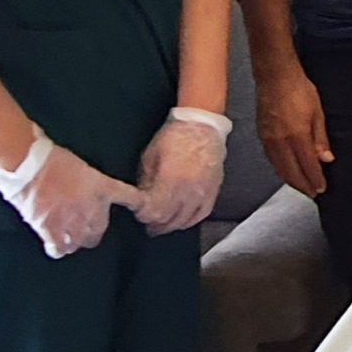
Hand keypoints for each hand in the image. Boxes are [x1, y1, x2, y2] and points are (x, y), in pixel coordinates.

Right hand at [4, 145, 145, 259]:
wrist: (27, 164)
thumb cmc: (50, 159)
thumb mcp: (81, 166)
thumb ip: (91, 182)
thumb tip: (88, 190)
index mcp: (102, 187)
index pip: (131, 198)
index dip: (138, 205)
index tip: (142, 209)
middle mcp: (91, 208)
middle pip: (100, 230)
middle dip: (93, 230)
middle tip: (82, 225)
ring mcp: (72, 221)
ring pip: (82, 242)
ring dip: (76, 240)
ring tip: (68, 236)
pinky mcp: (51, 230)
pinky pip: (60, 249)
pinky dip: (58, 249)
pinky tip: (55, 244)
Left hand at [135, 111, 228, 235]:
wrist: (202, 126)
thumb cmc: (173, 137)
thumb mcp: (150, 157)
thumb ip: (146, 182)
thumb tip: (142, 200)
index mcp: (170, 180)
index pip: (154, 211)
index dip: (143, 216)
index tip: (138, 214)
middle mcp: (188, 190)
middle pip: (169, 219)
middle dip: (155, 224)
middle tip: (147, 223)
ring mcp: (203, 192)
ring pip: (185, 220)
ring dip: (170, 225)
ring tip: (161, 225)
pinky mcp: (213, 191)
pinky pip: (201, 214)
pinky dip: (189, 221)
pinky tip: (181, 221)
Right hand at [255, 62, 332, 196]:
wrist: (274, 76)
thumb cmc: (300, 91)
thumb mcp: (317, 113)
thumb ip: (320, 138)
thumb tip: (326, 159)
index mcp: (297, 136)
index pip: (307, 166)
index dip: (314, 179)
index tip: (321, 189)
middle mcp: (280, 141)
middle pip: (290, 171)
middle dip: (302, 185)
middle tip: (311, 194)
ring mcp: (268, 139)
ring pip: (278, 167)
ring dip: (290, 179)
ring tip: (300, 186)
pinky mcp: (261, 134)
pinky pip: (270, 158)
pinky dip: (279, 168)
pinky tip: (285, 170)